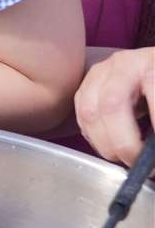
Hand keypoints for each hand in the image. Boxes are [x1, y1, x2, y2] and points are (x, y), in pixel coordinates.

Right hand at [74, 47, 153, 167]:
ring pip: (90, 113)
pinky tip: (110, 146)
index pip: (153, 88)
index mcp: (151, 64)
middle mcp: (122, 65)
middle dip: (124, 143)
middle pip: (111, 105)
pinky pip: (81, 116)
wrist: (151, 69)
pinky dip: (94, 137)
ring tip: (125, 160)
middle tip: (138, 164)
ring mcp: (99, 74)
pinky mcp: (84, 87)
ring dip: (106, 144)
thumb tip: (154, 154)